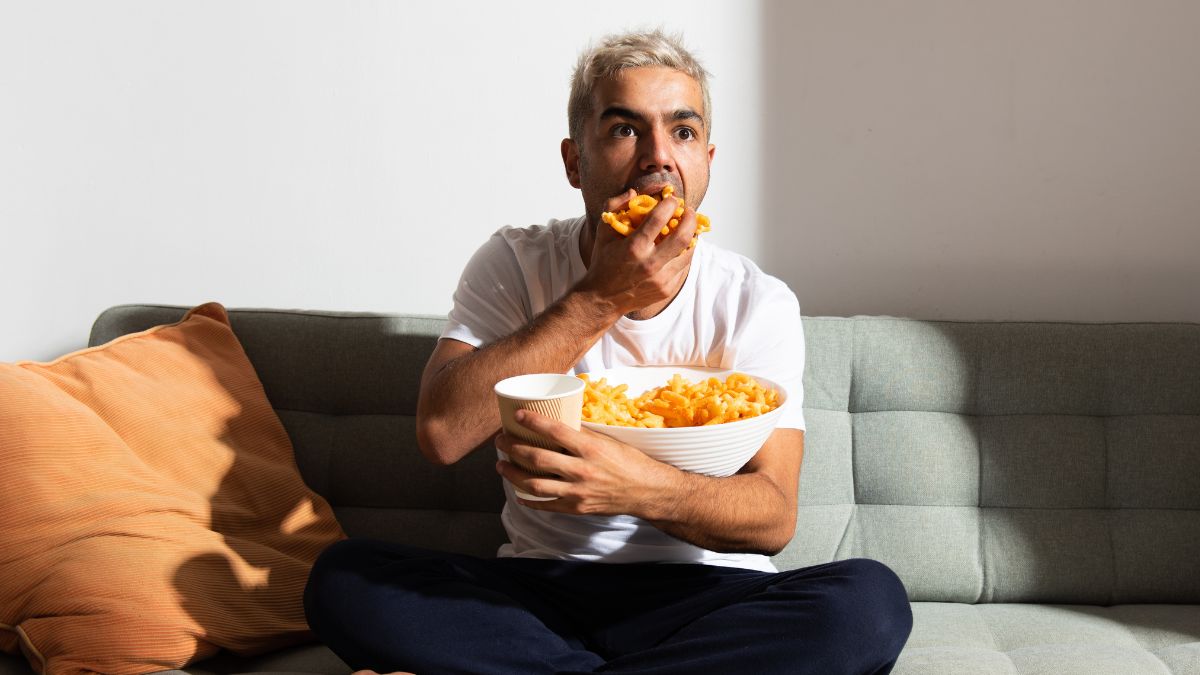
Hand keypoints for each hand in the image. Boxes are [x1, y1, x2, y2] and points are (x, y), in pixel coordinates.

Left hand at [494, 409, 679, 516]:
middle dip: (513, 447)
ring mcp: (577, 492)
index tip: (517, 415)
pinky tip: (518, 491)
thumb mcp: (609, 441)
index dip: (533, 421)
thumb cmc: (630, 462)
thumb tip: (559, 421)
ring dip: (512, 474)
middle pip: (537, 458)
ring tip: (501, 465)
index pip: (555, 431)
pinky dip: (528, 499)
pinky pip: (545, 504)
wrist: (646, 491)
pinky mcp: (576, 508)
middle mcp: (582, 470)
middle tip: (500, 440)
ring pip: (534, 484)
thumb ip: (583, 434)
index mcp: (591, 448)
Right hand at [575, 189, 698, 316]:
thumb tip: (635, 192)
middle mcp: (649, 263)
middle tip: (688, 211)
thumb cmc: (604, 260)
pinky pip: (684, 266)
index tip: (672, 199)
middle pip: (683, 235)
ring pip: (688, 251)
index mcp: (633, 247)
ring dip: (691, 235)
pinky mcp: (667, 289)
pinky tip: (680, 246)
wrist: (603, 298)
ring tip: (687, 227)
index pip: (660, 218)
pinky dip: (685, 253)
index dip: (670, 204)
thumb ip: (614, 205)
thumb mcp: (603, 231)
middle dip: (690, 217)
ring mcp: (660, 279)